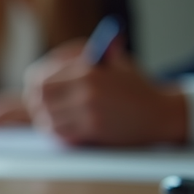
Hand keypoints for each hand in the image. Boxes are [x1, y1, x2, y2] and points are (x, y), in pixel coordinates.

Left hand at [24, 40, 187, 145]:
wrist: (160, 112)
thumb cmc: (134, 86)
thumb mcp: (112, 62)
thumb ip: (81, 59)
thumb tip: (47, 66)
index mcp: (87, 69)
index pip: (40, 77)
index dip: (34, 84)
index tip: (34, 89)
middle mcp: (85, 89)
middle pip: (38, 98)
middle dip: (36, 103)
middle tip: (39, 107)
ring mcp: (89, 110)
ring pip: (47, 118)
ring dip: (45, 120)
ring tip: (50, 119)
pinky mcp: (94, 129)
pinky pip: (61, 133)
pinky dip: (57, 133)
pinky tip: (62, 130)